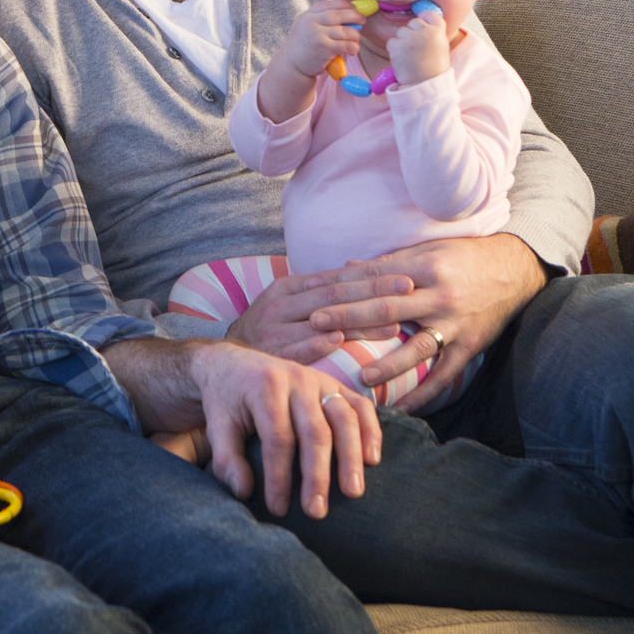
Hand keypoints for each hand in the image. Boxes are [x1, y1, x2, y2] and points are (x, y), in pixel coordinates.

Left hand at [190, 343, 380, 519]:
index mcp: (265, 387)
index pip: (278, 438)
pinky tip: (372, 460)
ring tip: (353, 493)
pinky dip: (370, 431)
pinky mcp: (335, 384)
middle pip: (315, 431)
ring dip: (351, 457)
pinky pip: (360, 405)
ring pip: (344, 418)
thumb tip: (243, 492)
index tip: (278, 509)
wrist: (235, 364)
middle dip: (317, 475)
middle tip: (317, 512)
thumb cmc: (227, 401)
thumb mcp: (217, 425)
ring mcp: (320, 380)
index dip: (279, 476)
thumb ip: (225, 458)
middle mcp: (296, 379)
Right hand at [225, 267, 421, 364]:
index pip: (338, 278)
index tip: (406, 276)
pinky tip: (336, 342)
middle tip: (407, 290)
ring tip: (391, 325)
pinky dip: (315, 344)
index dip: (372, 276)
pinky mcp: (269, 353)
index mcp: (291, 287)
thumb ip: (321, 293)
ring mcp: (275, 328)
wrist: (225, 361)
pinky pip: (294, 348)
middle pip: (335, 295)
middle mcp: (283, 303)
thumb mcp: (289, 304)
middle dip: (374, 292)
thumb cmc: (269, 331)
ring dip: (357, 322)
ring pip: (321, 321)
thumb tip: (362, 273)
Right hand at [260, 0, 363, 122]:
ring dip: (355, 35)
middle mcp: (312, 22)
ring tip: (356, 39)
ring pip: (345, 31)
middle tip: (363, 20)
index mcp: (308, 15)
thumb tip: (346, 13)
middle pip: (338, 15)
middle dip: (354, 16)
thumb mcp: (304, 26)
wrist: (291, 66)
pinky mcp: (325, 49)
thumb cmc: (302, 46)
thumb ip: (319, 19)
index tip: (354, 8)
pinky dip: (353, 47)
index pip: (329, 5)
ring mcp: (318, 35)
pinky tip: (353, 50)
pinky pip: (345, 45)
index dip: (344, 5)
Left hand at [309, 234, 546, 412]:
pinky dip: (425, 393)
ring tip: (360, 376)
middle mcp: (440, 296)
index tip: (315, 301)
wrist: (515, 269)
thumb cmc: (465, 257)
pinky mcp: (470, 346)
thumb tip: (346, 268)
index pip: (377, 281)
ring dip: (387, 365)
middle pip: (388, 309)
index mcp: (425, 268)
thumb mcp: (428, 250)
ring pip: (417, 348)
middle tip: (318, 327)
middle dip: (350, 319)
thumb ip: (389, 262)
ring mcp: (456, 325)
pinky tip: (403, 407)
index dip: (345, 290)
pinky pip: (445, 375)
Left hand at [387, 4, 450, 85]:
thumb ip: (433, 32)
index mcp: (439, 31)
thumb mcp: (440, 47)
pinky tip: (402, 60)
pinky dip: (394, 50)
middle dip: (412, 33)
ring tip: (410, 57)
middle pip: (413, 23)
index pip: (429, 14)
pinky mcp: (396, 45)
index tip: (423, 28)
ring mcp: (410, 37)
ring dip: (402, 42)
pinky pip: (392, 41)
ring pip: (401, 32)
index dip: (425, 20)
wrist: (424, 86)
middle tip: (417, 51)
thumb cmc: (433, 69)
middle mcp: (425, 31)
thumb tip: (423, 18)